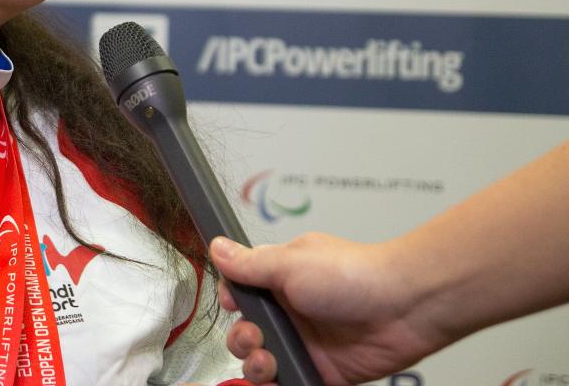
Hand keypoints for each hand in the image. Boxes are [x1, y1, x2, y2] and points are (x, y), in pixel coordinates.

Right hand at [209, 234, 443, 385]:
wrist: (403, 307)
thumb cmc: (352, 274)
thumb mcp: (290, 263)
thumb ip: (249, 263)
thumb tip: (216, 247)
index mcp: (281, 277)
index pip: (242, 291)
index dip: (233, 300)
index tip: (234, 304)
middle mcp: (291, 310)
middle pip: (247, 330)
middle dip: (241, 337)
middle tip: (255, 335)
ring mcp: (306, 341)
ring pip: (263, 359)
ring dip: (255, 363)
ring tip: (267, 359)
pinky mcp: (322, 370)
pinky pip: (289, 382)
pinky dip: (278, 385)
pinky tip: (278, 378)